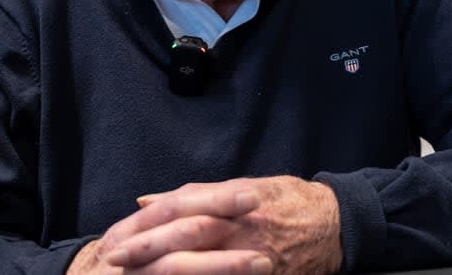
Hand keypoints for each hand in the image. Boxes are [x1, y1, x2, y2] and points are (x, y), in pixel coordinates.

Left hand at [104, 176, 342, 273]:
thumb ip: (195, 195)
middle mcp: (241, 228)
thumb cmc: (286, 200)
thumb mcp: (243, 186)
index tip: (116, 240)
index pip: (181, 211)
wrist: (337, 224)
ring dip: (167, 271)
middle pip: (187, 237)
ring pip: (204, 264)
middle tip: (114, 260)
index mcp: (233, 201)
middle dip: (148, 250)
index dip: (146, 226)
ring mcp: (253, 257)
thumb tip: (148, 200)